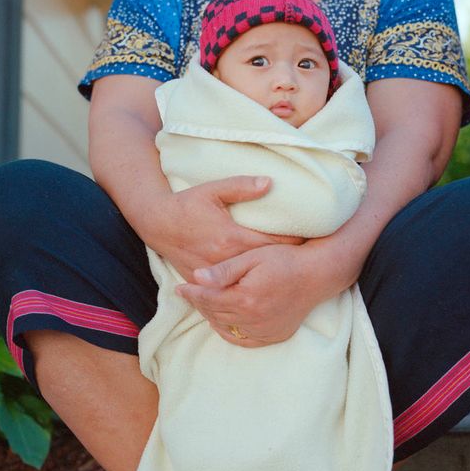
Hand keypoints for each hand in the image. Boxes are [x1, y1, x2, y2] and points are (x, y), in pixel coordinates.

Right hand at [145, 176, 303, 280]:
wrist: (156, 224)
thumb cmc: (186, 204)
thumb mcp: (212, 190)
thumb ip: (241, 186)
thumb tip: (270, 183)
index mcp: (230, 237)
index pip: (272, 245)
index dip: (294, 244)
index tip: (313, 240)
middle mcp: (224, 261)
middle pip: (265, 266)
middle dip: (287, 263)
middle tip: (312, 258)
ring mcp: (215, 275)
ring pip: (250, 281)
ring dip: (270, 276)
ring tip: (293, 274)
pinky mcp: (207, 282)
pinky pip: (233, 288)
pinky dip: (249, 285)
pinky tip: (264, 284)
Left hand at [176, 242, 345, 347]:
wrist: (316, 274)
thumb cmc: (284, 260)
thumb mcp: (253, 257)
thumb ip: (224, 270)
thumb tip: (197, 277)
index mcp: (245, 298)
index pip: (208, 298)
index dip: (191, 293)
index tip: (179, 288)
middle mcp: (253, 319)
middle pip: (214, 313)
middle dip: (199, 303)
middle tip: (188, 294)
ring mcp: (264, 330)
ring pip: (226, 327)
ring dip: (211, 316)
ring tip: (203, 304)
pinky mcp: (273, 335)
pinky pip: (243, 340)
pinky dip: (228, 332)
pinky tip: (222, 321)